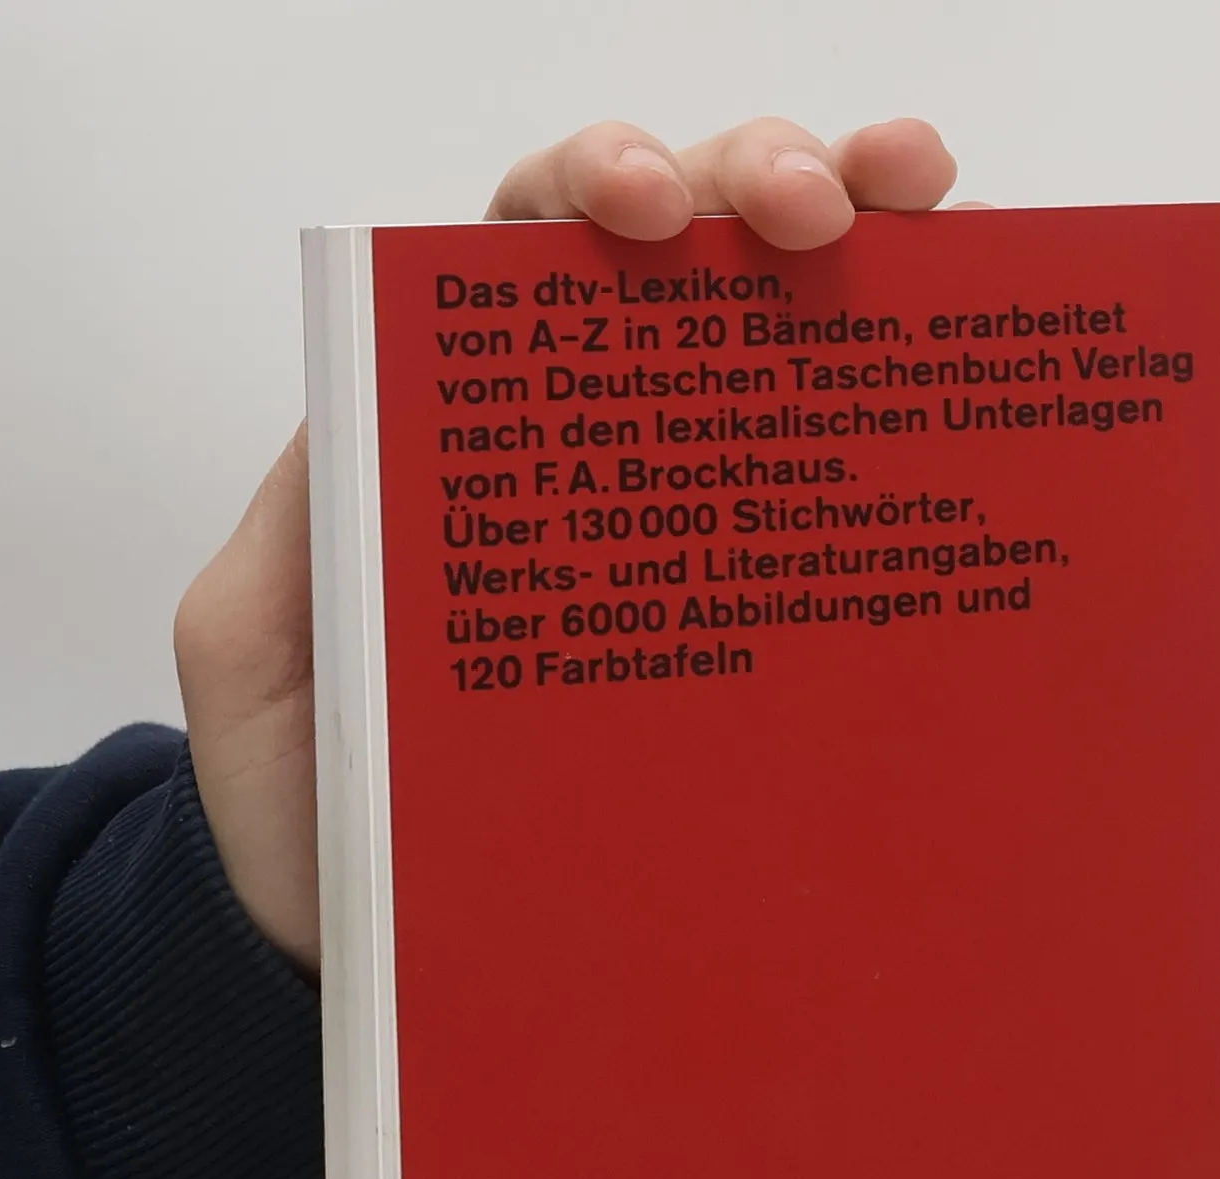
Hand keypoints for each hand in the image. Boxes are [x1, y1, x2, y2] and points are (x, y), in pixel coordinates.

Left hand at [174, 118, 970, 973]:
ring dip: (861, 245)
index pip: (527, 257)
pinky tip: (962, 375)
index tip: (649, 208)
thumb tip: (390, 405)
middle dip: (752, 184)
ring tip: (924, 212)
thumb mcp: (257, 654)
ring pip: (777, 344)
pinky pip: (832, 500)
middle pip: (678, 259)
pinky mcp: (752, 625)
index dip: (593, 188)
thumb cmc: (307, 808)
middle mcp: (581, 458)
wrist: (387, 953)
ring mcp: (683, 534)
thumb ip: (298, 530)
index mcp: (454, 435)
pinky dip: (902, 413)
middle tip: (819, 210)